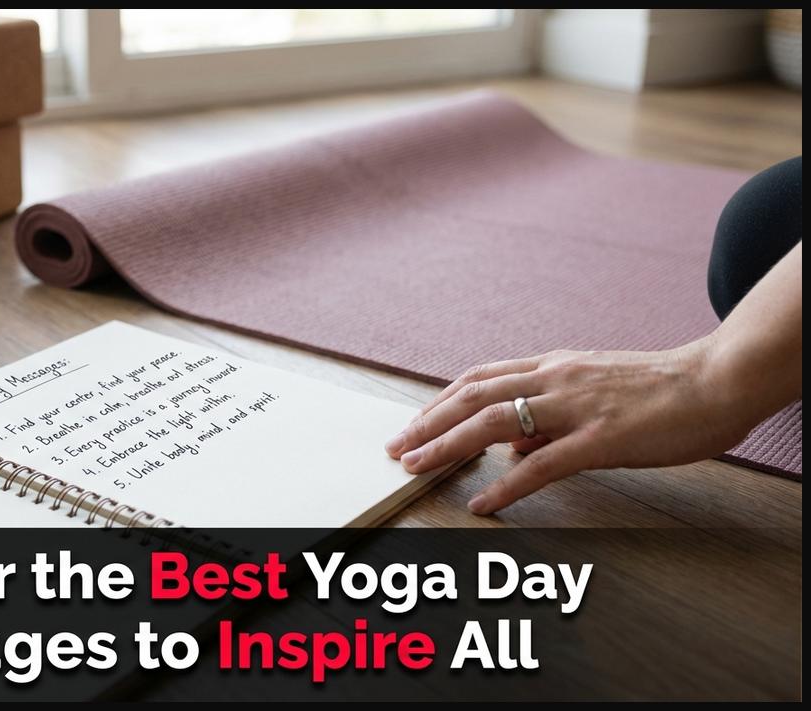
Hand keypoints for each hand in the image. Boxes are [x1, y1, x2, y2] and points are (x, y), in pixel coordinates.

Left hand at [384, 340, 759, 514]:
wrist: (718, 380)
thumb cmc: (662, 389)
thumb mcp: (595, 392)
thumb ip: (551, 418)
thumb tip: (513, 450)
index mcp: (554, 367)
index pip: (480, 379)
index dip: (440, 402)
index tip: (412, 424)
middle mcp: (555, 380)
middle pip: (473, 397)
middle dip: (427, 423)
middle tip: (395, 449)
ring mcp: (576, 407)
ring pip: (494, 423)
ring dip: (447, 446)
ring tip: (416, 468)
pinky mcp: (601, 438)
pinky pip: (542, 466)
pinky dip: (505, 487)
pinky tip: (483, 506)